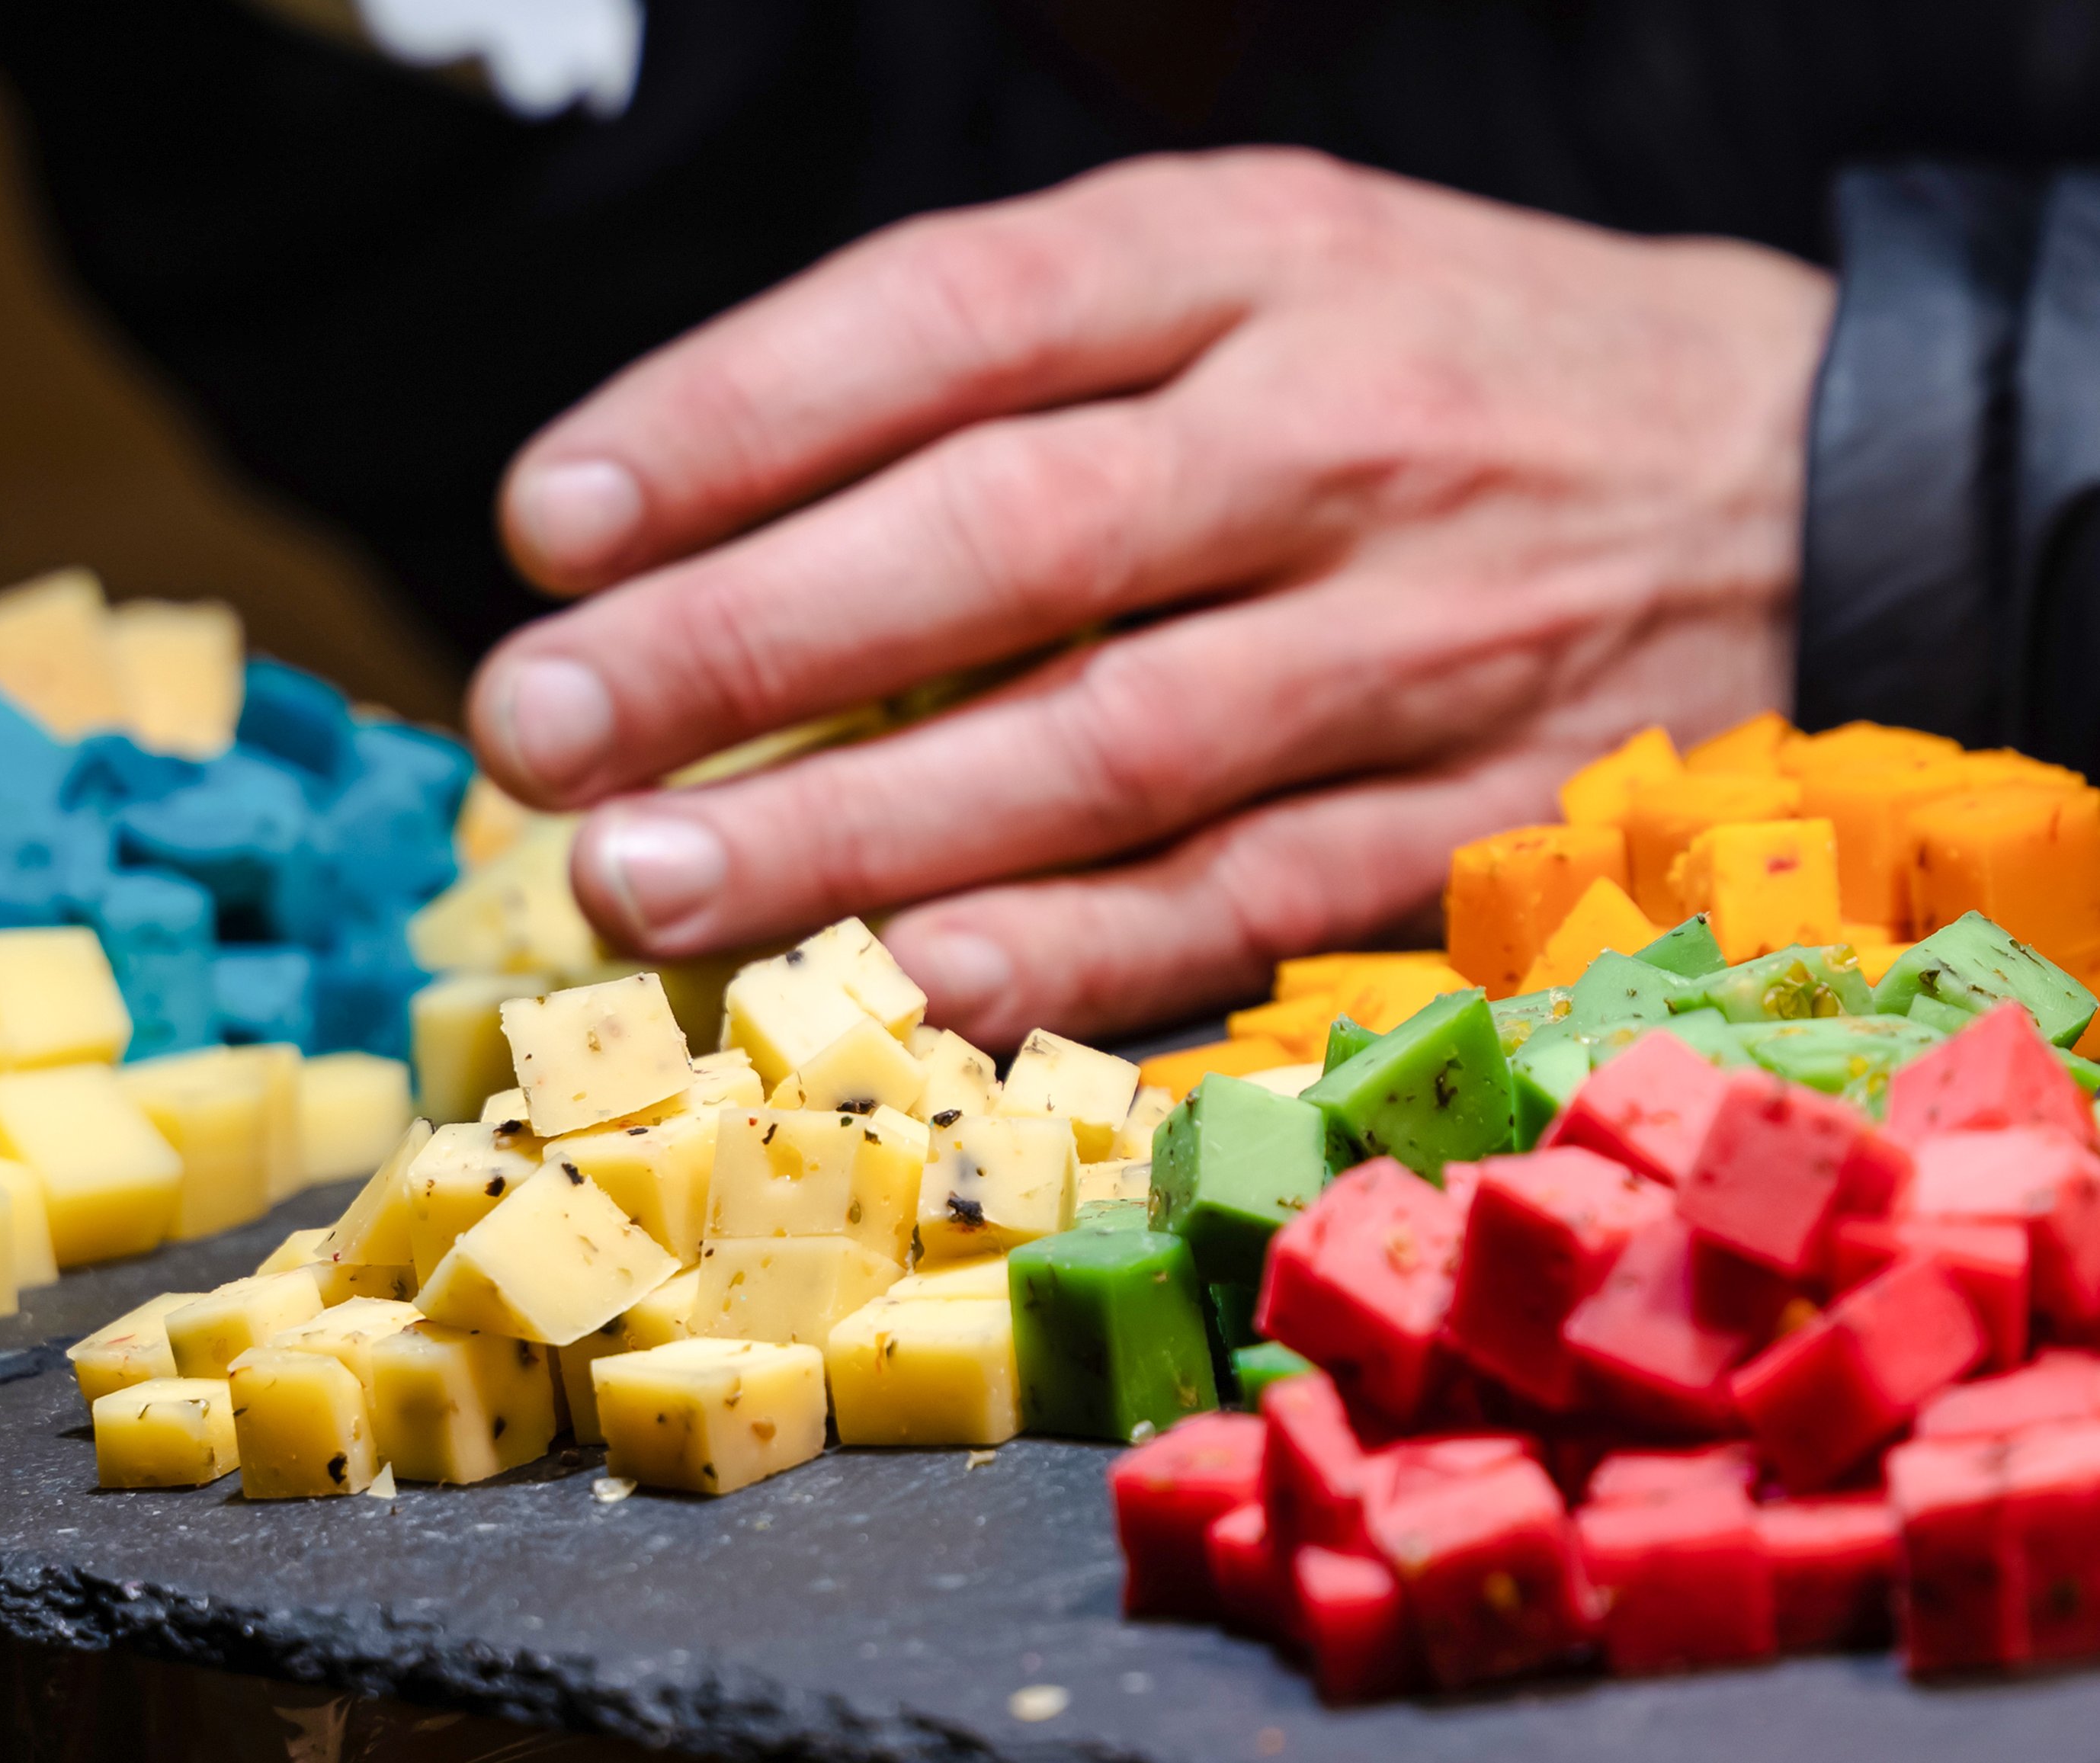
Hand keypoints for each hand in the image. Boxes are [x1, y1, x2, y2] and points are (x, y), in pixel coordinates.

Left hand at [466, 148, 1834, 1048]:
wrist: (1815, 466)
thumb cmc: (1451, 369)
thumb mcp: (1260, 268)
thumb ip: (1027, 368)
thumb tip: (718, 525)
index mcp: (1250, 257)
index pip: (951, 318)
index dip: (729, 420)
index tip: (548, 522)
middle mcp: (1330, 431)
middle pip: (1000, 537)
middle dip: (743, 642)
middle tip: (542, 728)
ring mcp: (1416, 637)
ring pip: (1100, 743)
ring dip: (853, 830)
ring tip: (643, 885)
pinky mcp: (1477, 816)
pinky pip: (1239, 894)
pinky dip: (1059, 951)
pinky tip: (891, 981)